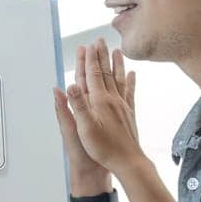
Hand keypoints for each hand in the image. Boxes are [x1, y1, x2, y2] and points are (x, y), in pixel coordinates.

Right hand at [53, 38, 142, 180]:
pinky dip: (130, 81)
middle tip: (99, 40)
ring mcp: (122, 105)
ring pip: (118, 78)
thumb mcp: (84, 128)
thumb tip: (68, 85)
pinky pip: (129, 92)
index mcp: (100, 102)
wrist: (128, 161)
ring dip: (116, 63)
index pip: (92, 75)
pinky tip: (132, 74)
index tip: (86, 46)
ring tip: (116, 50)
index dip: (88, 60)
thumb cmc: (104, 148)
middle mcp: (112, 99)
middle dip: (100, 56)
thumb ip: (77, 105)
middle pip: (105, 72)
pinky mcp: (129, 113)